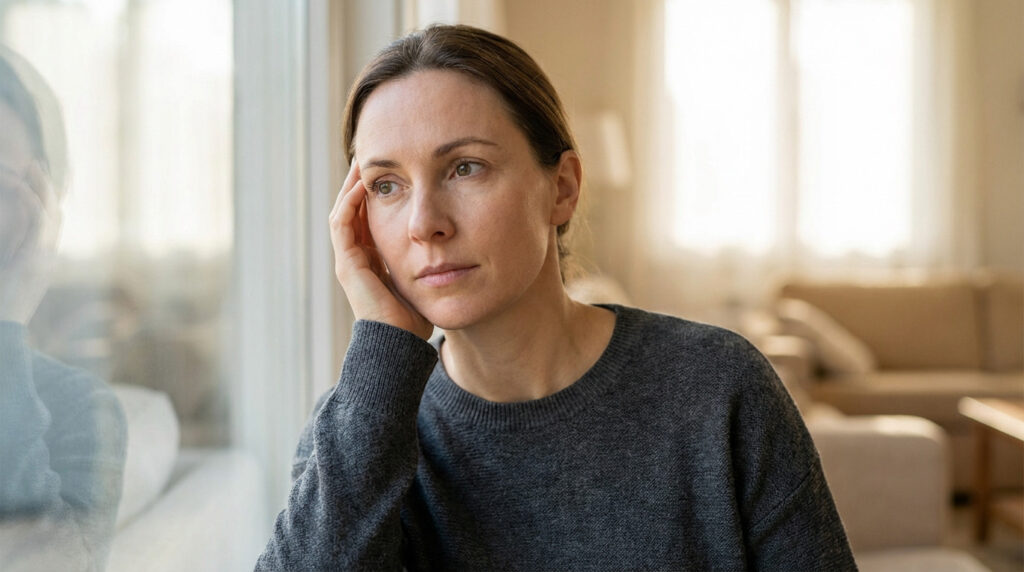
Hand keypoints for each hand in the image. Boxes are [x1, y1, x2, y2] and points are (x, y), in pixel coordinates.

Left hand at [0, 162, 60, 323]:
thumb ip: (9, 253)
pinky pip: (39, 222)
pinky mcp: (36, 258)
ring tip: (32, 167)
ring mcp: (45, 258)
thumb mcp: (5, 272)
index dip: (46, 199)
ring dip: (41, 188)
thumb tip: (9, 236)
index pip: (48, 224)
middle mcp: (48, 257)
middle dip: (47, 187)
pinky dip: (31, 201)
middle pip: (54, 213)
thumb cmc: (0, 307)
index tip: (35, 179)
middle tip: (37, 163)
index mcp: (40, 261)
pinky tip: (20, 187)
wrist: (2, 329)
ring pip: (51, 213)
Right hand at [329, 161, 432, 339]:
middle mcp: (357, 257)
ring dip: (352, 185)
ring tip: (363, 160)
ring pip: (344, 211)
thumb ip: (430, 260)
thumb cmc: (416, 318)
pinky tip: (363, 185)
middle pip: (354, 210)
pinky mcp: (347, 264)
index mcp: (373, 260)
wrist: (400, 343)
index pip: (369, 217)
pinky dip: (350, 203)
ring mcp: (348, 260)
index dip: (378, 194)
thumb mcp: (425, 279)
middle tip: (374, 156)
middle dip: (362, 183)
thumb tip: (452, 240)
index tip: (393, 170)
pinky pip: (342, 224)